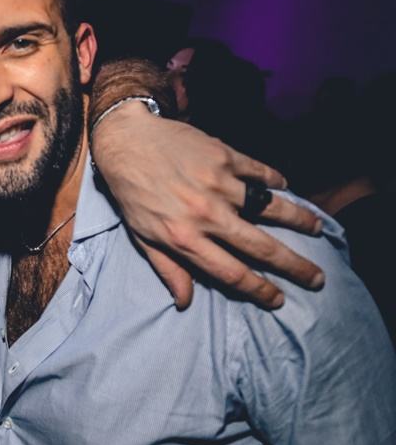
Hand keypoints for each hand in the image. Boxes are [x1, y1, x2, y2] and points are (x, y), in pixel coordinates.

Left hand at [92, 101, 324, 309]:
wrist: (126, 142)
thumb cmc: (131, 193)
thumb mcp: (142, 237)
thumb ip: (168, 268)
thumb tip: (185, 302)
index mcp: (184, 239)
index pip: (232, 273)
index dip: (259, 290)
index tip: (279, 300)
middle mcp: (206, 215)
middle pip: (261, 247)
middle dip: (294, 266)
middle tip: (317, 278)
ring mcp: (219, 184)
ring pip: (271, 206)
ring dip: (299, 220)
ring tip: (317, 229)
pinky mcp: (224, 156)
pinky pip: (260, 172)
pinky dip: (276, 180)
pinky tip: (285, 187)